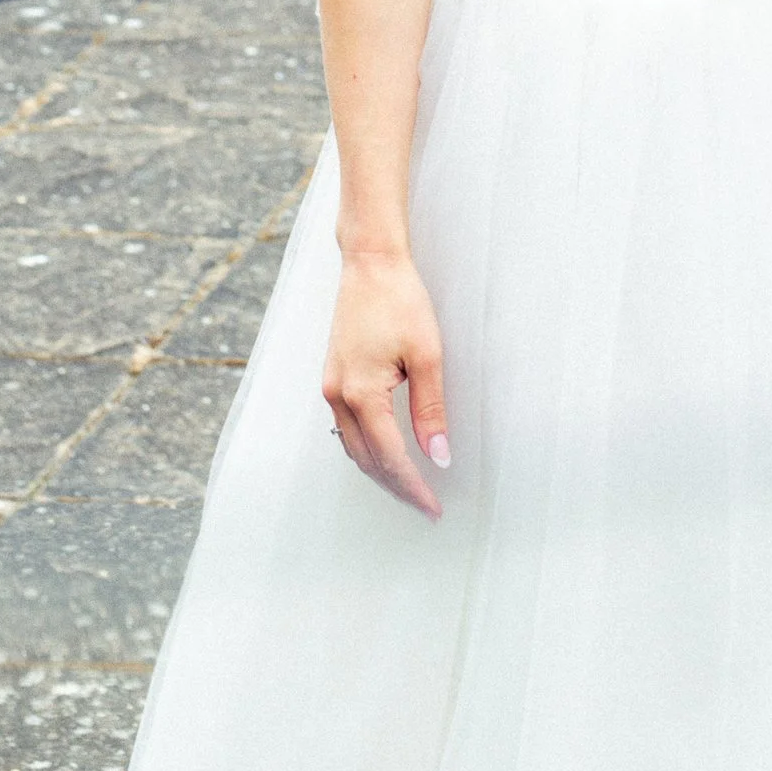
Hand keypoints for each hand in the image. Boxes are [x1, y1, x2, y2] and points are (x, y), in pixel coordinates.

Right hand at [324, 252, 449, 517]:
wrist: (370, 263)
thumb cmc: (400, 300)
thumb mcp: (426, 355)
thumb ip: (431, 410)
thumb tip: (439, 455)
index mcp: (362, 394)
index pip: (390, 458)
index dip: (413, 487)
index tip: (433, 507)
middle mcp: (339, 396)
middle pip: (367, 460)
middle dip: (396, 487)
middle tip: (426, 505)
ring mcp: (331, 387)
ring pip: (354, 447)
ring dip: (381, 471)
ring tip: (411, 486)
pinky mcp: (334, 378)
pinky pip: (348, 428)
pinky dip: (368, 448)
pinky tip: (387, 452)